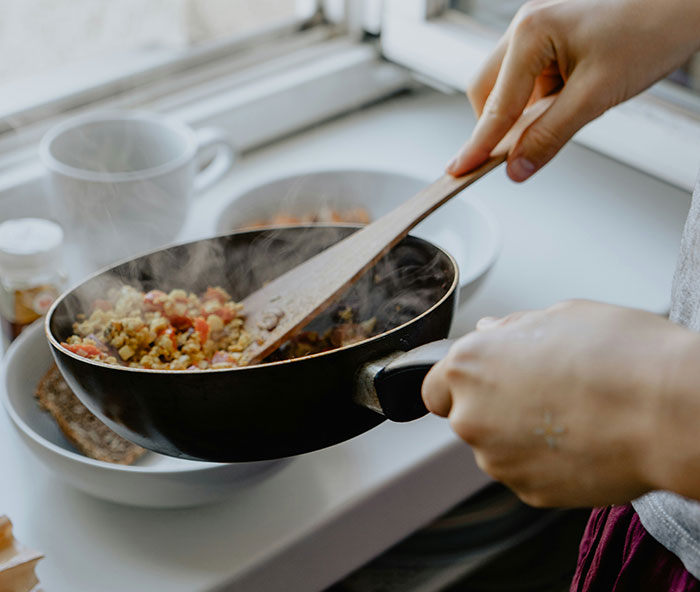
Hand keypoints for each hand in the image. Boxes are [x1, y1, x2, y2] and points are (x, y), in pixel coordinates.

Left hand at [422, 300, 699, 506]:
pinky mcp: (529, 491)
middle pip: (467, 417)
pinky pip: (526, 473)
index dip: (459, 384)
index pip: (434, 387)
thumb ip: (512, 328)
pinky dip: (545, 462)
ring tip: (572, 415)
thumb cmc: (619, 354)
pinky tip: (582, 440)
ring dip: (520, 436)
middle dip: (494, 407)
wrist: (666, 410)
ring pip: (497, 448)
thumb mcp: (561, 315)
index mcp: (469, 365)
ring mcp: (498, 459)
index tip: (484, 382)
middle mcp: (471, 415)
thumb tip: (491, 331)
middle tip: (543, 392)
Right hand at [447, 0, 699, 181]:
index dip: (478, 144)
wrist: (687, 2)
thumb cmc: (652, 30)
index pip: (495, 105)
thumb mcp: (597, 95)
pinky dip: (539, 98)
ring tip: (565, 113)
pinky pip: (528, 76)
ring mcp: (537, 26)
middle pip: (487, 90)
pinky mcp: (552, 35)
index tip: (459, 170)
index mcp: (531, 32)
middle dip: (498, 124)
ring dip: (523, 111)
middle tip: (515, 152)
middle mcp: (526, 24)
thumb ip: (550, 135)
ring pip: (506, 84)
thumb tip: (517, 167)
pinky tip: (569, 100)